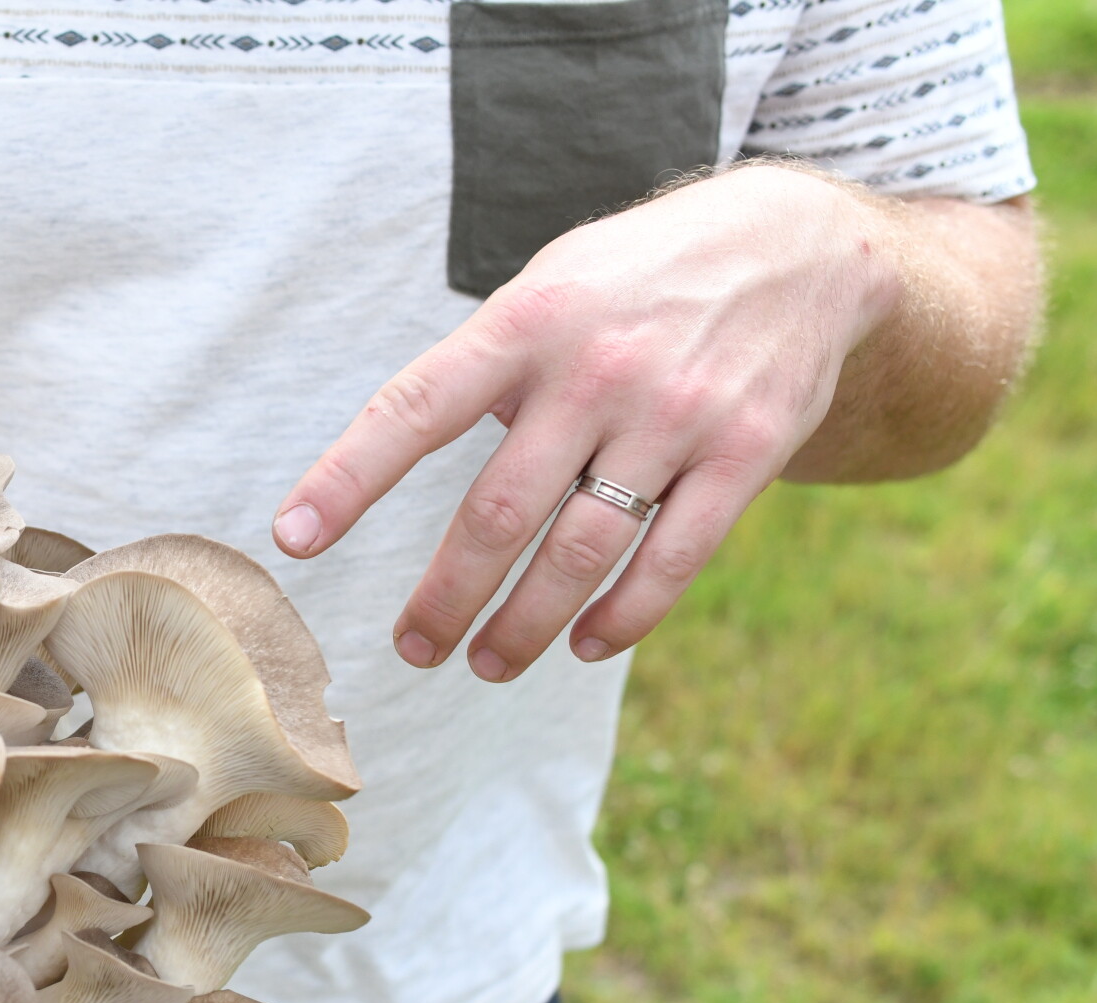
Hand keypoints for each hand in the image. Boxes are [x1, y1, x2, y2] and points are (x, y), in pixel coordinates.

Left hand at [273, 164, 902, 678]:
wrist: (803, 246)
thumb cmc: (637, 283)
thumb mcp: (552, 287)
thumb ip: (485, 369)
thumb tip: (397, 462)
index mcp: (529, 320)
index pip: (416, 409)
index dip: (347, 479)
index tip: (293, 540)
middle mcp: (598, 369)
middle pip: (497, 514)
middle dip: (444, 598)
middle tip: (413, 647)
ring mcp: (677, 415)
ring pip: (579, 553)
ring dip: (524, 626)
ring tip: (488, 663)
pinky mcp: (746, 455)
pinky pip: (670, 562)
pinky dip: (623, 619)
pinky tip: (586, 645)